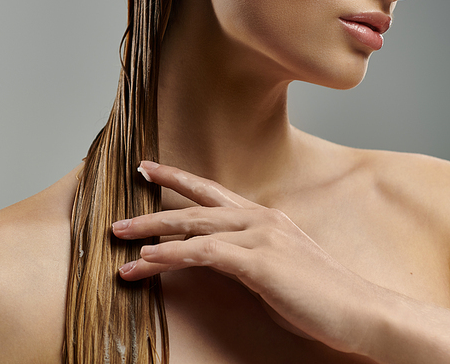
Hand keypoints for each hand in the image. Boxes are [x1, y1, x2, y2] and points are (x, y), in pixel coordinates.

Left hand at [112, 161, 371, 355]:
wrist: (359, 310)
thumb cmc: (320, 295)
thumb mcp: (277, 267)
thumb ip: (247, 257)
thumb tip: (216, 260)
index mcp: (263, 217)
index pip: (211, 192)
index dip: (178, 179)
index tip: (149, 168)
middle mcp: (259, 218)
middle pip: (195, 207)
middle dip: (153, 207)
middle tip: (118, 214)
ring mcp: (259, 236)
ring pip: (193, 227)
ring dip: (151, 234)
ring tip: (120, 241)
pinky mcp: (258, 262)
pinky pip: (204, 254)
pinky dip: (172, 255)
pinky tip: (148, 260)